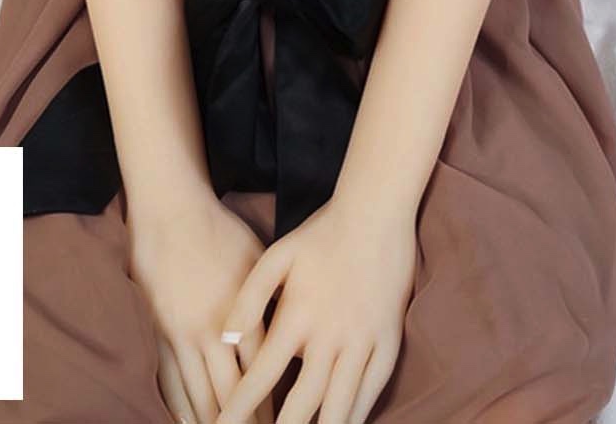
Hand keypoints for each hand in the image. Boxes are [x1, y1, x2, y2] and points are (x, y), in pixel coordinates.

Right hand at [127, 190, 276, 423]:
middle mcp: (211, 334)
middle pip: (231, 394)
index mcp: (242, 316)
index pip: (261, 375)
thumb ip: (272, 303)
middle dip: (246, 422)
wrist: (171, 211)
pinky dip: (181, 408)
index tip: (284, 421)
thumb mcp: (259, 261)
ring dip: (213, 421)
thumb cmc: (221, 231)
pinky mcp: (158, 334)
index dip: (272, 404)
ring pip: (198, 396)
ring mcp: (181, 337)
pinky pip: (169, 382)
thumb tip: (293, 336)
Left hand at [213, 194, 417, 423]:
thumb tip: (227, 339)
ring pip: (341, 402)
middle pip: (304, 401)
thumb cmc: (321, 233)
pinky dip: (358, 412)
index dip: (242, 405)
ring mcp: (363, 340)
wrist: (375, 212)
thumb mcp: (277, 255)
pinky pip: (373, 388)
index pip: (263, 374)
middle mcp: (330, 336)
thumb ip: (249, 298)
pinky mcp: (388, 340)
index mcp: (298, 316)